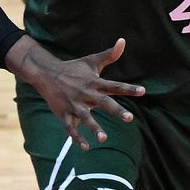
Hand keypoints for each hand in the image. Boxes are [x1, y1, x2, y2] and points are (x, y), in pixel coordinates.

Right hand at [7, 36, 145, 150]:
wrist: (46, 74)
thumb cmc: (74, 68)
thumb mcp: (92, 61)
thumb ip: (110, 55)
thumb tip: (123, 41)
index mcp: (95, 82)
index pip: (115, 86)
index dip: (129, 89)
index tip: (143, 91)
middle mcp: (86, 94)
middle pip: (104, 103)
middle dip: (116, 111)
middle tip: (130, 118)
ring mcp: (74, 105)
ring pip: (85, 118)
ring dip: (94, 128)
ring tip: (104, 139)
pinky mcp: (64, 114)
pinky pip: (71, 128)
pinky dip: (77, 139)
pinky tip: (85, 148)